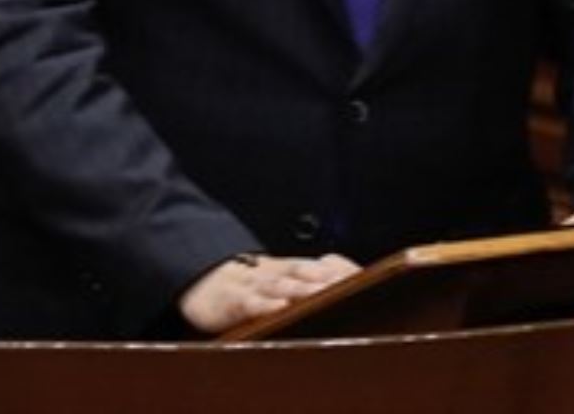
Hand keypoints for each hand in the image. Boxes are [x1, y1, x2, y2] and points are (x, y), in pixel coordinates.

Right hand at [177, 252, 359, 333]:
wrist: (204, 280)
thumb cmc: (251, 287)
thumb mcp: (282, 283)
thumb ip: (310, 284)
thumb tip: (348, 289)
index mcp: (292, 270)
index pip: (323, 266)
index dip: (344, 271)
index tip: (369, 278)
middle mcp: (277, 273)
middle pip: (307, 272)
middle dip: (330, 278)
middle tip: (354, 284)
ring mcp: (255, 285)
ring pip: (281, 284)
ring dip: (302, 288)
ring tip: (321, 292)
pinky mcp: (233, 300)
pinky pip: (250, 301)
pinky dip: (265, 304)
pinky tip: (279, 306)